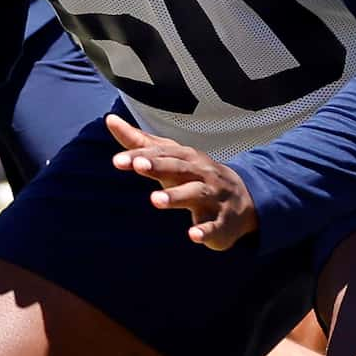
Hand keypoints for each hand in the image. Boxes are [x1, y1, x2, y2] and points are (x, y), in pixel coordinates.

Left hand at [104, 111, 254, 249]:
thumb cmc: (196, 175)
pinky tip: (193, 235)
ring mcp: (213, 198)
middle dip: (159, 166)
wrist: (244, 199)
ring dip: (176, 196)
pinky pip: (213, 226)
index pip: (162, 153)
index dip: (142, 155)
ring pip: (195, 194)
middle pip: (179, 168)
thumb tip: (110, 120)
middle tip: (137, 165)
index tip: (119, 160)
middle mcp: (201, 174)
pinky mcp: (221, 222)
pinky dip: (205, 231)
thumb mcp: (171, 157)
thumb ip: (140, 141)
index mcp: (187, 158)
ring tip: (155, 200)